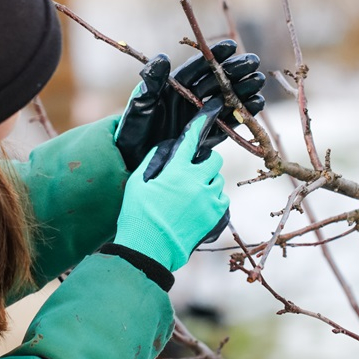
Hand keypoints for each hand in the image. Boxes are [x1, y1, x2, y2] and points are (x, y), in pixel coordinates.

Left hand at [113, 40, 265, 170]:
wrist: (133, 161)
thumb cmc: (133, 130)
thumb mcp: (140, 104)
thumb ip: (152, 82)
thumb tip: (163, 58)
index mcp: (174, 86)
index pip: (198, 67)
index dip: (214, 56)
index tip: (231, 46)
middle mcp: (190, 99)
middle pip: (217, 81)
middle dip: (235, 71)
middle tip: (253, 63)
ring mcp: (199, 117)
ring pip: (226, 99)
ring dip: (243, 90)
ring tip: (258, 82)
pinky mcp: (206, 135)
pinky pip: (228, 122)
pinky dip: (243, 113)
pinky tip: (256, 104)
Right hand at [113, 98, 229, 272]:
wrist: (149, 249)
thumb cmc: (138, 215)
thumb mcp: (137, 183)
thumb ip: (154, 161)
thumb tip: (167, 148)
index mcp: (177, 170)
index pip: (193, 138)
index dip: (203, 121)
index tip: (213, 109)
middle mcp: (198, 181)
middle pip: (213, 159)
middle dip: (204, 162)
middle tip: (190, 174)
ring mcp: (209, 200)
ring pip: (217, 181)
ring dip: (207, 184)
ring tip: (189, 197)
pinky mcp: (216, 217)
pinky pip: (221, 200)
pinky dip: (212, 201)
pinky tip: (197, 209)